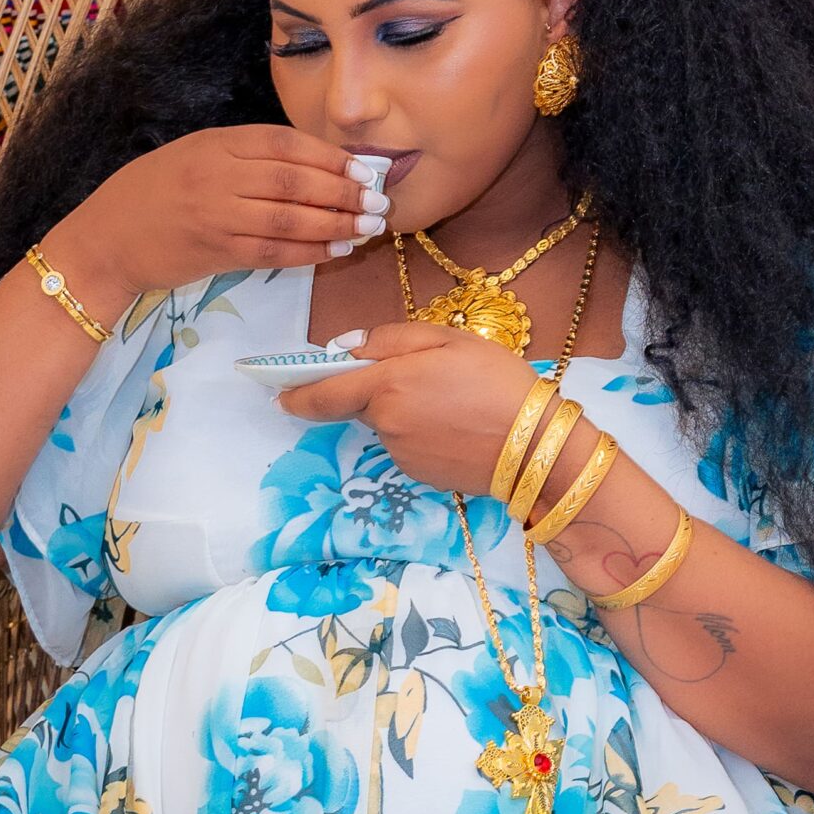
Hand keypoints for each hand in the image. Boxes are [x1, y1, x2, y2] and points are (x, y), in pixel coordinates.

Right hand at [61, 124, 388, 302]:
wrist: (106, 240)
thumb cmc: (153, 196)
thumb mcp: (195, 157)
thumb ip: (244, 158)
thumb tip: (312, 168)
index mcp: (215, 144)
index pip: (285, 144)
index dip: (330, 157)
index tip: (363, 168)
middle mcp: (217, 175)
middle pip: (294, 181)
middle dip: (343, 192)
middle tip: (378, 202)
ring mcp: (216, 215)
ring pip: (289, 218)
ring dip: (334, 224)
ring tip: (367, 228)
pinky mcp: (215, 253)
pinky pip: (272, 252)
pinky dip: (308, 252)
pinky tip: (335, 251)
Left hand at [279, 322, 540, 495]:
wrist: (535, 446)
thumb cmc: (497, 382)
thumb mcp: (448, 340)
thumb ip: (390, 339)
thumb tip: (344, 348)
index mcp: (386, 384)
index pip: (324, 392)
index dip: (297, 394)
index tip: (278, 394)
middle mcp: (384, 423)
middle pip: (361, 404)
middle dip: (378, 391)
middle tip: (426, 381)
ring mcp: (399, 453)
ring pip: (386, 424)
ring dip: (404, 411)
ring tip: (453, 401)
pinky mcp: (416, 474)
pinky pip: (406, 445)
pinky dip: (421, 433)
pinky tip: (457, 425)